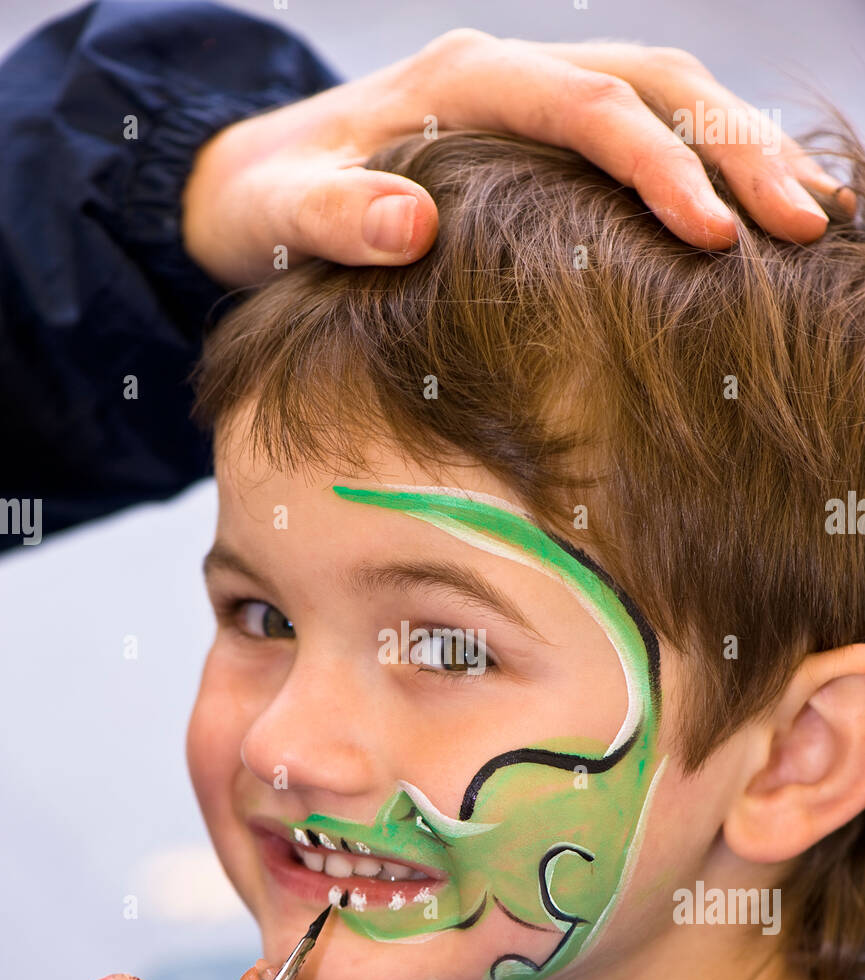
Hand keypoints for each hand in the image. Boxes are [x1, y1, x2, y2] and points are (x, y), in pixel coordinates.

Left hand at [182, 29, 852, 285]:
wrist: (255, 177)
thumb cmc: (269, 202)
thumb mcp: (279, 213)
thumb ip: (336, 218)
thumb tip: (415, 224)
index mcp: (462, 81)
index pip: (590, 110)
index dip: (660, 168)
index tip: (715, 237)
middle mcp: (513, 72)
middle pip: (656, 86)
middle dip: (737, 151)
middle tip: (805, 225)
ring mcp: (535, 96)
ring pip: (669, 98)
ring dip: (743, 152)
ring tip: (811, 218)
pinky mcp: (546, 134)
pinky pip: (648, 129)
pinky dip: (710, 165)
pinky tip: (753, 215)